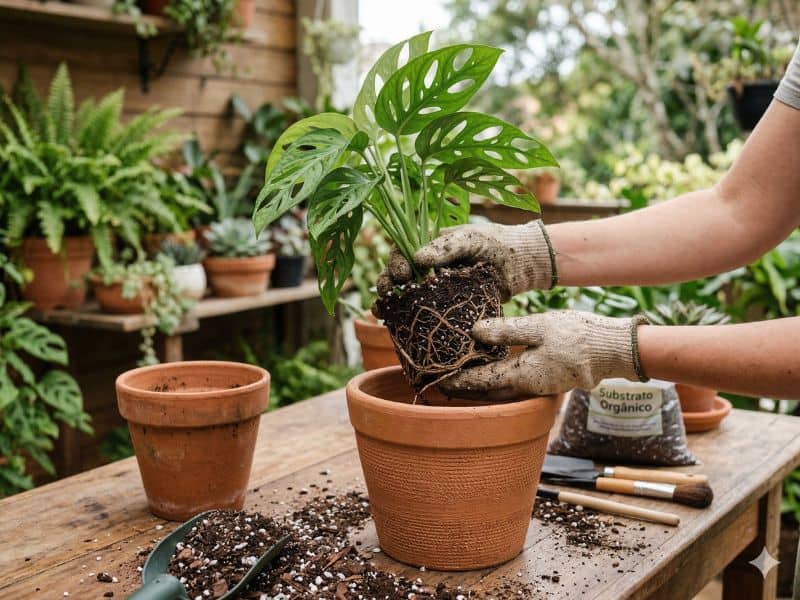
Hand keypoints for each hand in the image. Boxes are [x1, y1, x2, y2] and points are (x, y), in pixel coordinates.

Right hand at [376, 220, 555, 301]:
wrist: (524, 266)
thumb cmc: (497, 244)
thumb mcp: (471, 239)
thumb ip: (446, 247)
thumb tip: (417, 259)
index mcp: (431, 246)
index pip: (402, 252)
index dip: (395, 262)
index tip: (400, 274)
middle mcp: (430, 267)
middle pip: (398, 275)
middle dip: (387, 283)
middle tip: (387, 292)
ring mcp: (437, 288)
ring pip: (405, 295)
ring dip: (390, 303)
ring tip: (382, 312)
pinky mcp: (448, 307)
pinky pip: (424, 312)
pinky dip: (407, 319)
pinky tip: (395, 325)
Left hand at [438, 311, 647, 400]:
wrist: (613, 351)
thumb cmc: (577, 336)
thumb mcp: (538, 327)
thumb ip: (505, 330)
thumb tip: (474, 331)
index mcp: (521, 375)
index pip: (480, 381)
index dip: (457, 380)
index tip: (437, 380)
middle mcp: (527, 388)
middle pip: (487, 392)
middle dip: (465, 390)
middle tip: (442, 384)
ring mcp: (539, 387)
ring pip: (501, 391)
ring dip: (481, 387)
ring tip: (462, 380)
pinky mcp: (548, 382)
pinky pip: (515, 386)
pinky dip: (498, 382)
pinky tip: (494, 371)